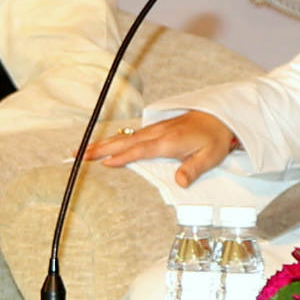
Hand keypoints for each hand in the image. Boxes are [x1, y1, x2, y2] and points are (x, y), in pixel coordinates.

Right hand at [84, 110, 237, 186]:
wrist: (220, 118)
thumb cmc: (214, 139)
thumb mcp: (210, 157)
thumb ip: (193, 169)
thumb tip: (180, 182)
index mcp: (169, 141)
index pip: (142, 150)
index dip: (124, 157)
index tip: (106, 163)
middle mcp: (158, 133)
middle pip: (125, 142)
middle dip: (101, 148)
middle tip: (79, 155)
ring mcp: (154, 130)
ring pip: (123, 138)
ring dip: (101, 144)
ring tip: (82, 151)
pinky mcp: (153, 130)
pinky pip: (129, 135)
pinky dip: (112, 140)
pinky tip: (101, 145)